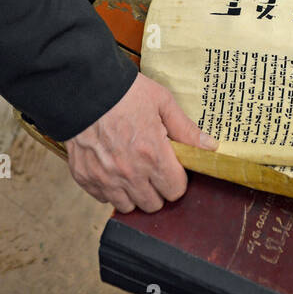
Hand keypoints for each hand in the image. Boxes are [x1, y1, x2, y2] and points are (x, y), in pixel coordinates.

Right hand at [64, 71, 215, 211]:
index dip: (177, 179)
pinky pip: (103, 198)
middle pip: (153, 204)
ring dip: (134, 193)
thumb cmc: (125, 92)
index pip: (175, 190)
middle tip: (153, 168)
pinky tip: (112, 167)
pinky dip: (110, 188)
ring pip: (128, 206)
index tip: (172, 167)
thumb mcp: (161, 102)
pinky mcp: (85, 178)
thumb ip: (185, 129)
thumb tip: (209, 147)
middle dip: (157, 189)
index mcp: (152, 154)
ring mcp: (105, 178)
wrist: (83, 87)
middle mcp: (129, 173)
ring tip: (132, 169)